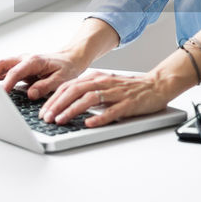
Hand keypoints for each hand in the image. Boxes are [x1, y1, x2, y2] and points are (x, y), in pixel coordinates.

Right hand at [0, 52, 86, 99]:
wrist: (70, 58)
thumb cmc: (67, 68)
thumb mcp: (61, 79)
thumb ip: (46, 86)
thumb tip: (31, 94)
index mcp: (34, 61)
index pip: (15, 72)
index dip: (6, 84)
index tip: (1, 94)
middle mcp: (24, 59)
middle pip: (1, 63)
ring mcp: (19, 62)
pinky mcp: (18, 67)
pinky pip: (3, 70)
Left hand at [40, 70, 168, 127]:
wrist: (157, 85)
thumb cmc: (130, 88)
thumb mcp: (105, 85)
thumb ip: (88, 91)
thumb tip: (66, 102)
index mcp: (97, 78)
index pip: (69, 86)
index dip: (53, 99)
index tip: (43, 111)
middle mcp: (104, 83)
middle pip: (75, 90)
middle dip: (57, 104)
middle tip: (46, 117)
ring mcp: (116, 93)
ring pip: (90, 99)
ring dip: (72, 110)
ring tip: (61, 120)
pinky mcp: (128, 103)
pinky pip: (112, 110)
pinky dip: (99, 117)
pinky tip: (89, 124)